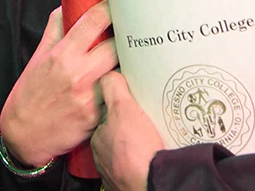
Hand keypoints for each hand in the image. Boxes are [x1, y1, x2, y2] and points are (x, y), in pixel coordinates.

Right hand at [0, 0, 116, 166]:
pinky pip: (116, 95)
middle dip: (122, 35)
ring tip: (127, 55)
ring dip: (124, 61)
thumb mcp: (38, 56)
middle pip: (116, 44)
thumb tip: (67, 7)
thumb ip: (54, 29)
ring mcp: (90, 96)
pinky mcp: (97, 116)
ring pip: (121, 69)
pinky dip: (120, 86)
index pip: (94, 21)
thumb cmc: (29, 94)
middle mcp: (78, 74)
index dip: (109, 7)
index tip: (116, 2)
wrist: (23, 134)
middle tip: (127, 30)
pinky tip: (121, 82)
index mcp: (63, 55)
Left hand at [91, 71, 163, 190]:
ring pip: (128, 150)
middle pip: (117, 133)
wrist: (155, 184)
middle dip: (129, 127)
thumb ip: (113, 88)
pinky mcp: (133, 182)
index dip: (118, 107)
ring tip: (154, 136)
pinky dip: (145, 159)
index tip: (131, 105)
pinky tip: (155, 153)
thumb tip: (111, 74)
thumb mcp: (122, 108)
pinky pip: (139, 164)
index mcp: (98, 139)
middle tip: (146, 120)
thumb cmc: (137, 152)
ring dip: (138, 143)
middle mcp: (104, 158)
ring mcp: (118, 172)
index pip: (106, 116)